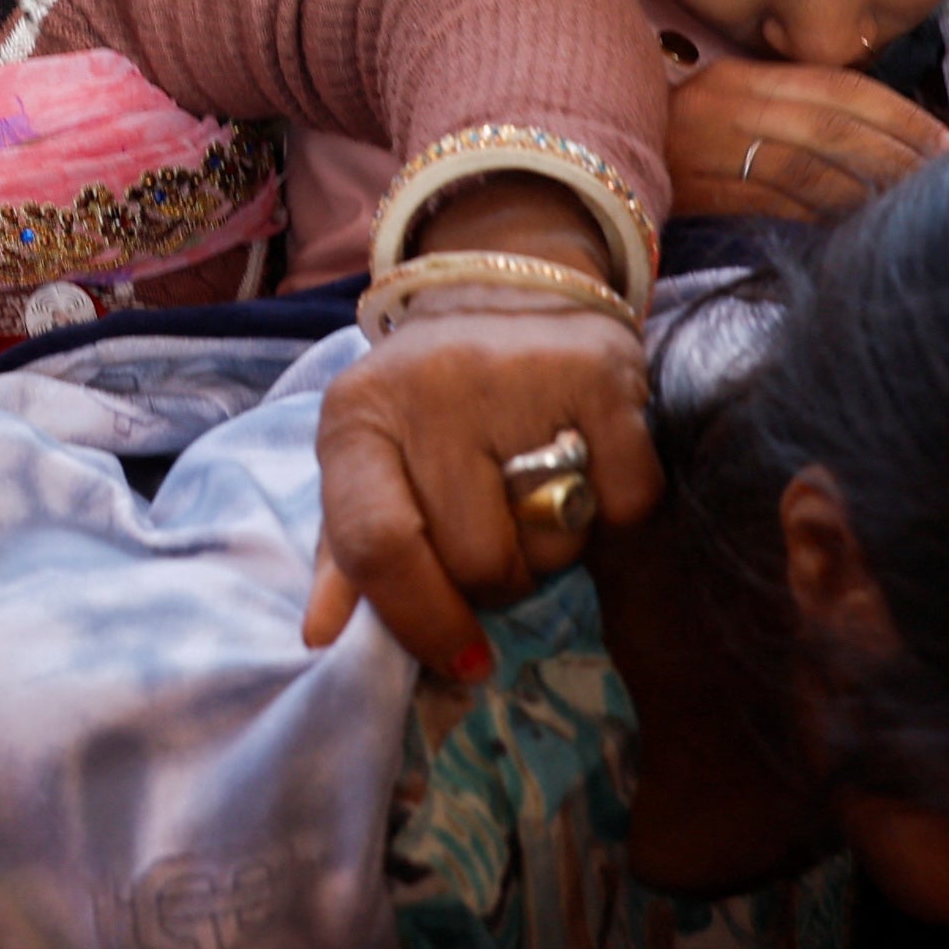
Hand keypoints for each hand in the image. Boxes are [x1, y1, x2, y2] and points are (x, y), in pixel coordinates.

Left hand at [305, 174, 651, 669]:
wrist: (506, 289)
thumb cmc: (427, 403)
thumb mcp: (367, 463)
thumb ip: (345, 551)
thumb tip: (324, 636)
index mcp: (356, 419)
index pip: (377, 545)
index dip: (422, 620)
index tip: (462, 659)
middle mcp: (429, 389)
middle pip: (474, 561)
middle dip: (494, 578)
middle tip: (500, 532)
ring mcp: (516, 374)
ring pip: (550, 543)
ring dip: (554, 549)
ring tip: (539, 494)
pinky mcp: (599, 372)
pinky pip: (625, 505)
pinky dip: (618, 514)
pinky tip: (591, 467)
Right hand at [666, 56, 948, 221]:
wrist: (584, 158)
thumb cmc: (673, 135)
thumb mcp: (728, 103)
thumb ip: (790, 110)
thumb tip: (875, 136)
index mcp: (743, 75)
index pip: (839, 88)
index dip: (900, 114)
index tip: (948, 139)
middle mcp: (728, 103)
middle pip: (832, 127)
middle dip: (898, 153)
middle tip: (948, 176)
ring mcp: (709, 147)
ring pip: (808, 167)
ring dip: (869, 189)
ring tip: (915, 204)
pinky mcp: (697, 191)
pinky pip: (774, 203)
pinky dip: (823, 216)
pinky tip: (859, 228)